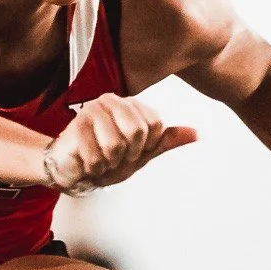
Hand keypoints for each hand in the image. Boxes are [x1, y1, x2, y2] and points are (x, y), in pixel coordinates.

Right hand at [40, 93, 197, 194]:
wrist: (72, 169)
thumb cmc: (106, 158)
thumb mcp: (142, 152)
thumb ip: (167, 140)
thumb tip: (198, 133)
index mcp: (131, 105)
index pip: (155, 126)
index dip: (146, 146)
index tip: (131, 150)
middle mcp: (111, 101)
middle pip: (137, 132)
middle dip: (127, 155)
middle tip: (114, 156)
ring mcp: (92, 111)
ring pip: (116, 146)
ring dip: (109, 163)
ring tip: (100, 158)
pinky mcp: (75, 126)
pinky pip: (96, 156)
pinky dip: (94, 168)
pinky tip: (87, 162)